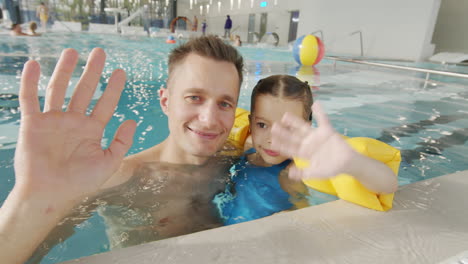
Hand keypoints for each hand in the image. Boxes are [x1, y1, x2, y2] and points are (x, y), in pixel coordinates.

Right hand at [14, 48, 135, 207]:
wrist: (50, 195)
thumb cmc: (80, 183)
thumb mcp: (108, 163)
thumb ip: (121, 142)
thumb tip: (133, 120)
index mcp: (91, 129)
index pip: (105, 103)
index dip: (113, 88)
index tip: (120, 71)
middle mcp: (73, 121)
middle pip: (84, 90)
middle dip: (92, 71)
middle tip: (100, 52)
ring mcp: (53, 121)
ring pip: (59, 89)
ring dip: (65, 70)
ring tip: (72, 52)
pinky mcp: (33, 124)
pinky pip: (30, 99)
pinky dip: (30, 82)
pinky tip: (34, 65)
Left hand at [271, 102, 354, 180]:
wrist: (347, 164)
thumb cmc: (331, 168)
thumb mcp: (315, 172)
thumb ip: (303, 173)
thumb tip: (290, 174)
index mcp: (304, 152)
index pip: (291, 149)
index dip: (282, 146)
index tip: (272, 142)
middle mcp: (308, 143)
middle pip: (293, 137)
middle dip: (284, 133)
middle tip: (273, 127)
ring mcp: (316, 136)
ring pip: (303, 127)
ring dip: (294, 122)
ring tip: (285, 116)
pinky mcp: (327, 131)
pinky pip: (323, 120)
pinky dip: (320, 112)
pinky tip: (316, 104)